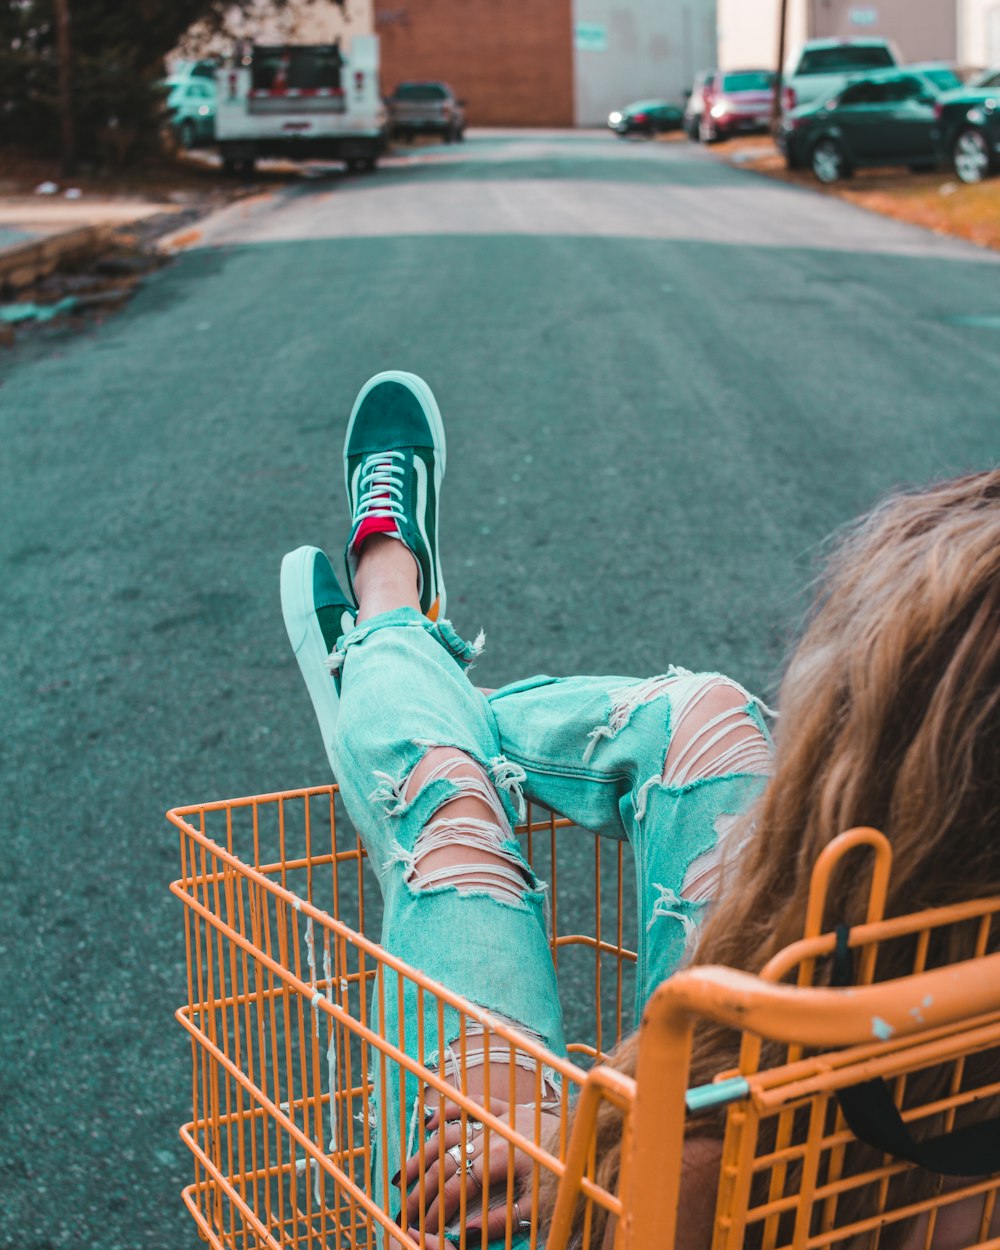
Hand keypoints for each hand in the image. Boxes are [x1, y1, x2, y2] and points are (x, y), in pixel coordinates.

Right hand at [397, 1099, 559, 1240]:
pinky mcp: (507, 1107)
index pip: (455, 1187)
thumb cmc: (565, 1175)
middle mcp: (491, 1134)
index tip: (421, 1228)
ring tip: (404, 1175)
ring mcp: (497, 1117)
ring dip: (423, 1154)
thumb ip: (499, 1220)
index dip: (435, 1209)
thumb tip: (463, 1233)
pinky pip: (472, 1103)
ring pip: (449, 1133)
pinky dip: (449, 1109)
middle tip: (404, 1211)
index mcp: (498, 1160)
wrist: (590, 1138)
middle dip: (422, 1190)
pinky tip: (431, 1121)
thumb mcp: (536, 1207)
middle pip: (445, 1162)